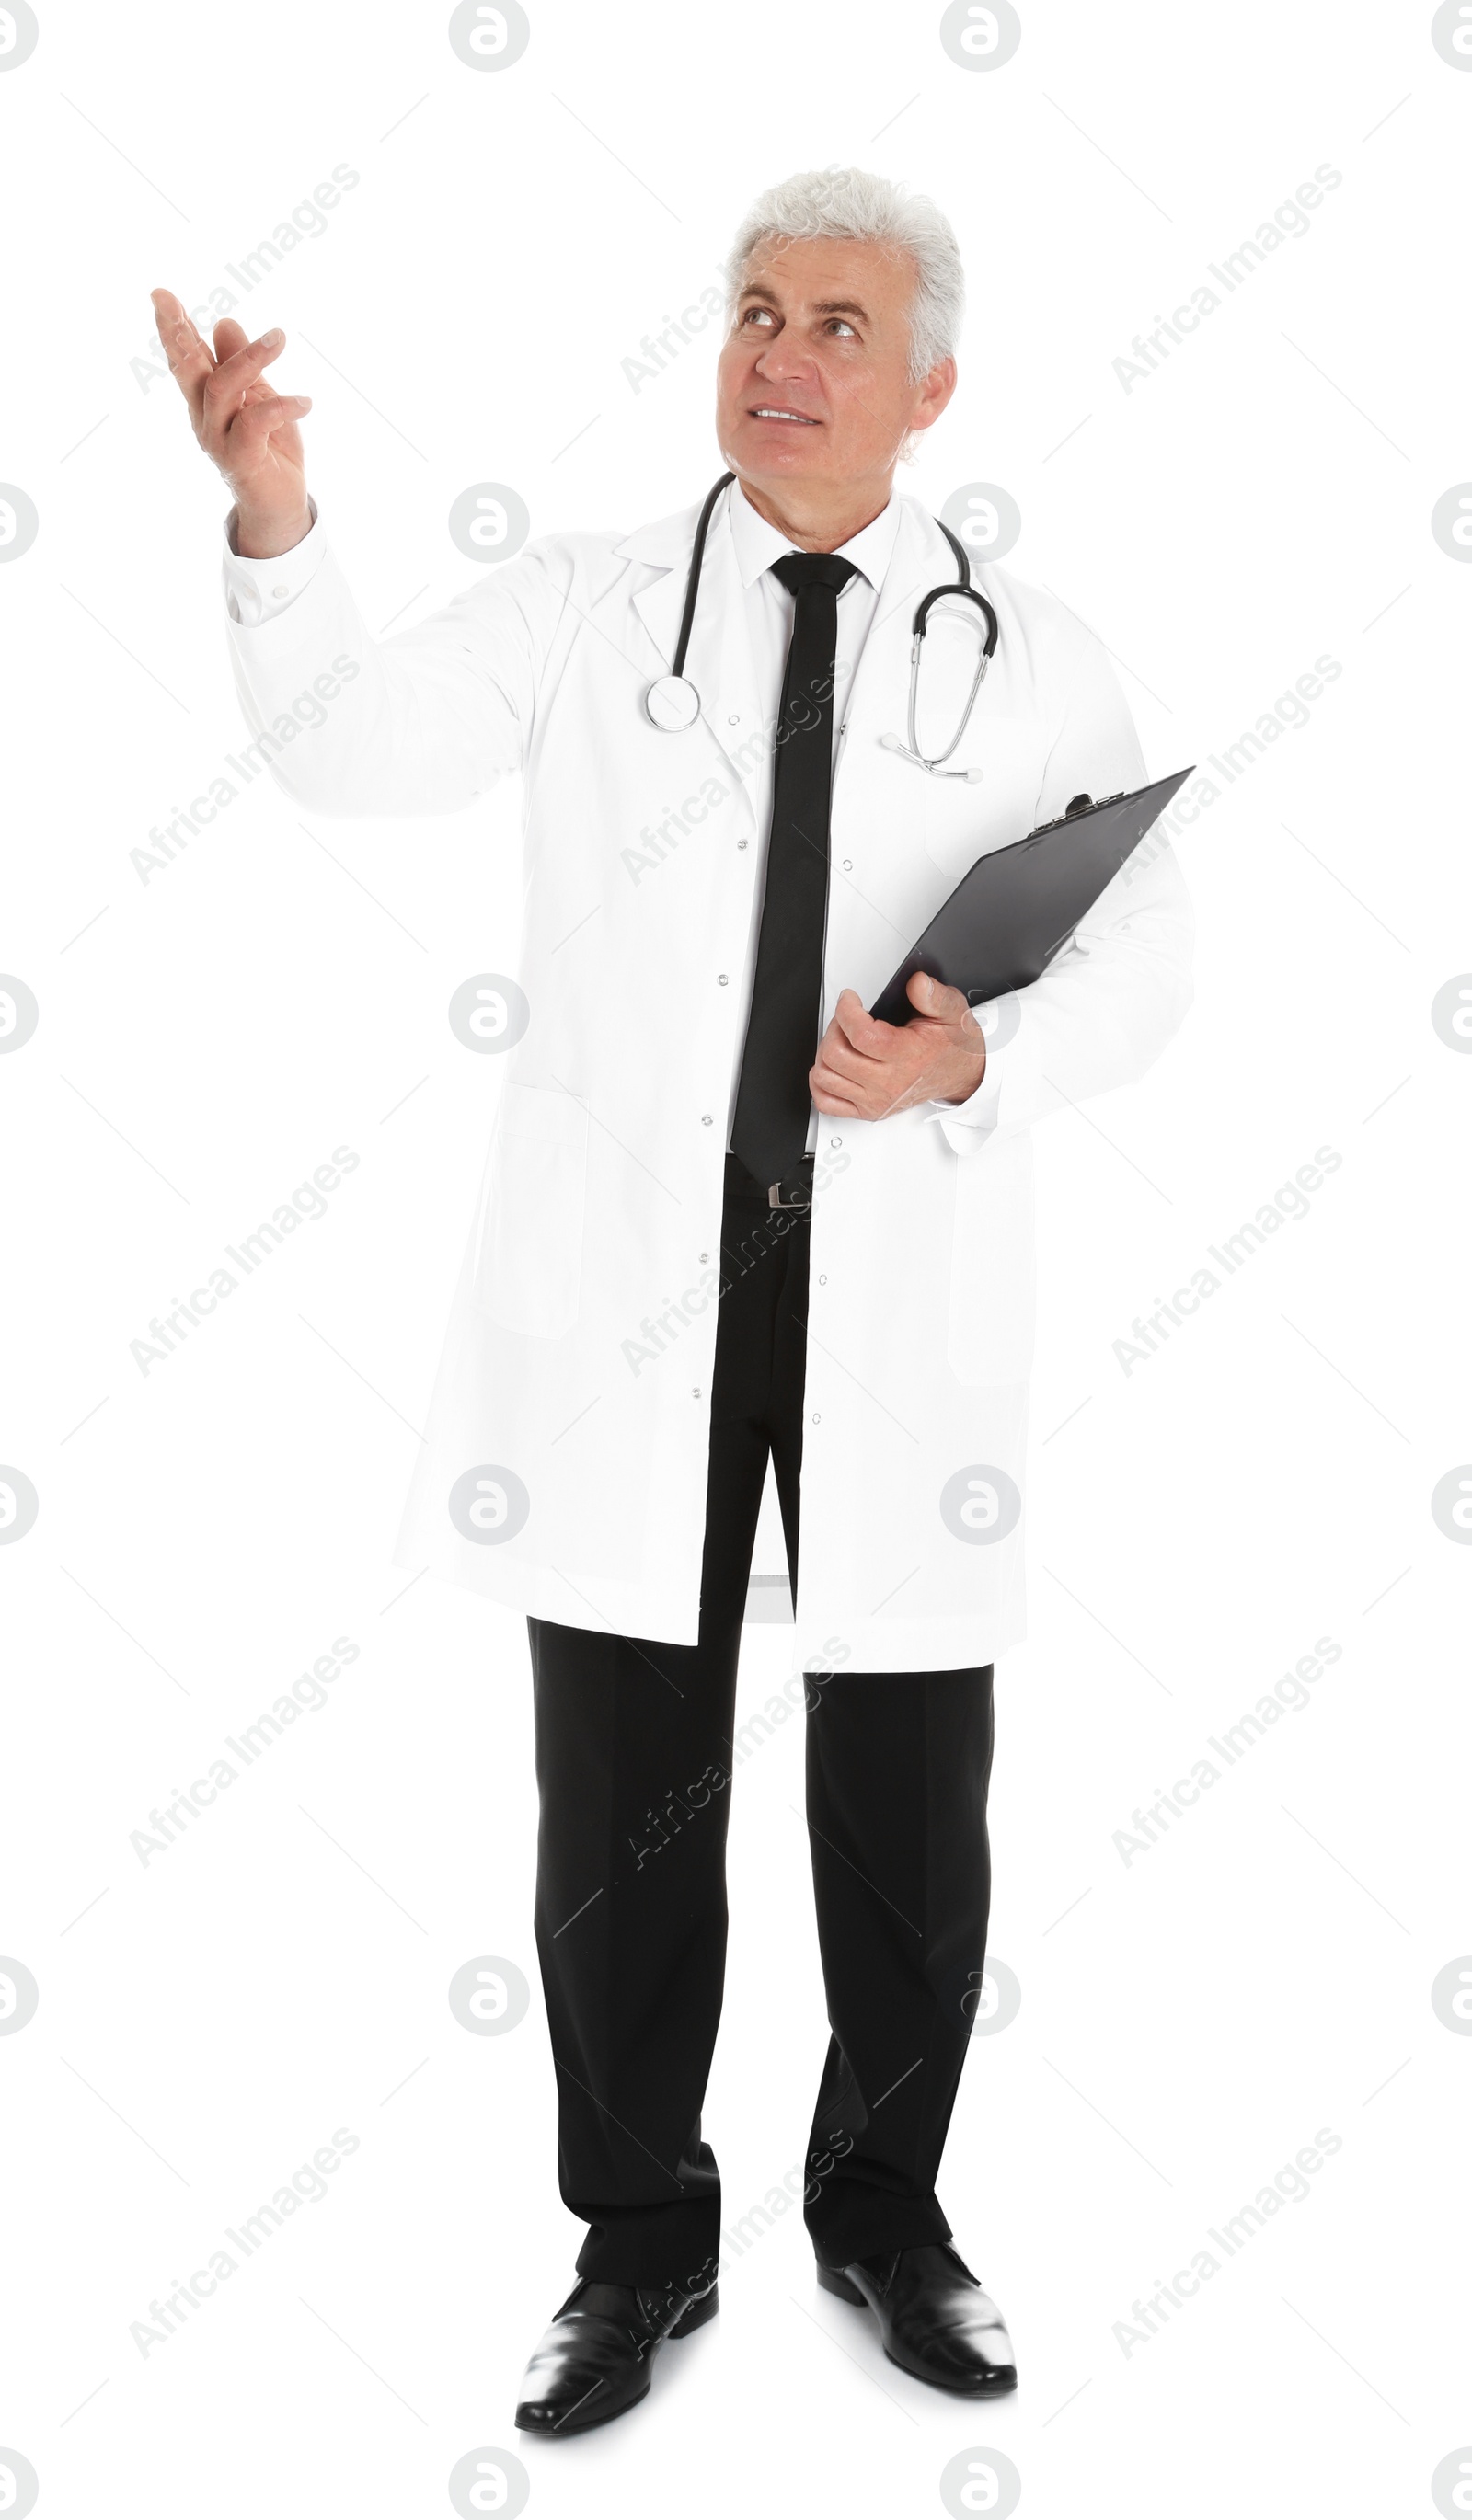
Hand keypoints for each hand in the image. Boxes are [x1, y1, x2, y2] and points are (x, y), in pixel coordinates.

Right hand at [150, 288, 312, 557]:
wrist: (279, 506)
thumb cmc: (269, 450)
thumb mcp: (258, 397)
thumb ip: (241, 365)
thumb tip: (225, 322)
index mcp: (206, 401)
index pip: (188, 359)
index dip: (175, 328)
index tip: (160, 294)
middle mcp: (205, 418)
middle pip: (186, 370)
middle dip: (176, 334)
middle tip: (165, 299)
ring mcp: (219, 439)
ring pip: (222, 388)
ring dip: (250, 358)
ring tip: (279, 338)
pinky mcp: (241, 459)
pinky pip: (254, 422)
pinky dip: (281, 406)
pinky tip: (305, 402)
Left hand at [810, 974, 985, 1120]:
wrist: (961, 1075)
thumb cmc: (952, 1046)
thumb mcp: (952, 1011)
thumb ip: (934, 995)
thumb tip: (918, 984)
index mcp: (907, 1056)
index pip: (861, 1036)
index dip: (846, 1010)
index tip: (850, 999)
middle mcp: (888, 1083)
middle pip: (836, 1054)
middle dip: (835, 1027)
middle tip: (847, 1018)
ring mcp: (875, 1100)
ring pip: (825, 1077)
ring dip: (825, 1053)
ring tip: (842, 1040)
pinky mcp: (867, 1111)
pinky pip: (826, 1102)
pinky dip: (821, 1083)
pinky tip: (834, 1067)